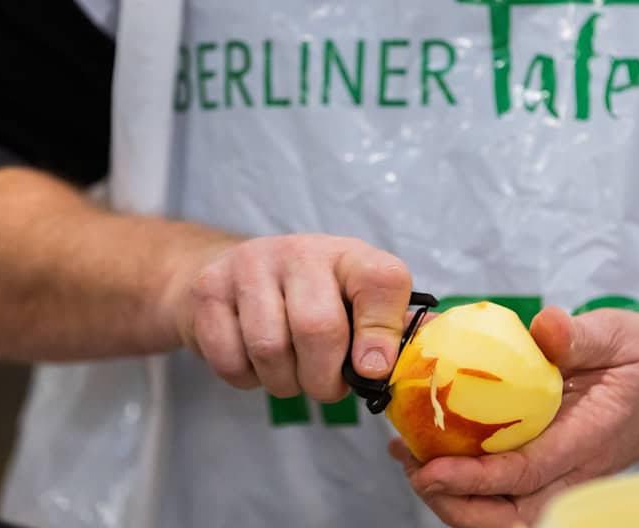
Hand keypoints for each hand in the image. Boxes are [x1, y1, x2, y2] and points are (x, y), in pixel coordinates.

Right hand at [166, 234, 411, 399]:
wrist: (232, 273)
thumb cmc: (311, 298)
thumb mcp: (356, 303)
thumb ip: (390, 331)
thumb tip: (429, 363)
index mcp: (353, 256)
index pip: (382, 283)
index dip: (381, 334)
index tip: (372, 369)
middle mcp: (303, 251)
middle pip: (318, 328)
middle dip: (323, 379)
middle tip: (326, 387)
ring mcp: (251, 264)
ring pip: (270, 348)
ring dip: (284, 382)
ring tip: (291, 374)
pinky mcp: (209, 288)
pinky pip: (230, 358)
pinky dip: (246, 378)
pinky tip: (255, 363)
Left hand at [390, 307, 638, 526]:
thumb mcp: (620, 334)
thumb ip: (580, 336)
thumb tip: (543, 327)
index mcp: (592, 437)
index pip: (529, 473)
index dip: (477, 478)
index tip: (431, 469)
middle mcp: (577, 470)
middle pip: (512, 516)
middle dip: (457, 504)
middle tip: (413, 467)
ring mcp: (567, 478)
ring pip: (508, 515)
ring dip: (457, 499)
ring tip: (412, 461)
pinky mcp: (555, 472)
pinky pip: (510, 495)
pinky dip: (470, 486)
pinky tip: (436, 454)